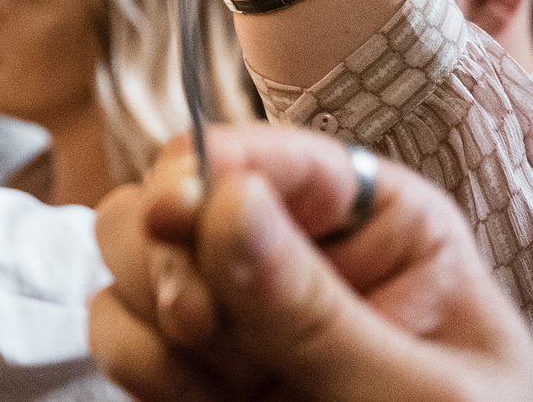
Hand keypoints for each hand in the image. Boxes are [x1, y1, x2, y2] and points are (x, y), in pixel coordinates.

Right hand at [90, 126, 532, 401]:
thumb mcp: (416, 393)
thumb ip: (318, 311)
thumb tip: (226, 202)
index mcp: (377, 227)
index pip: (274, 156)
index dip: (212, 167)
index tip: (177, 209)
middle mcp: (294, 251)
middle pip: (173, 191)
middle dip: (171, 254)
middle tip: (201, 323)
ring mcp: (235, 310)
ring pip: (128, 251)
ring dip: (154, 314)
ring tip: (229, 381)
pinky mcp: (192, 366)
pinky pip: (116, 328)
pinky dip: (137, 364)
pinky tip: (198, 398)